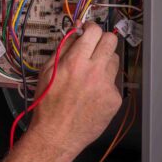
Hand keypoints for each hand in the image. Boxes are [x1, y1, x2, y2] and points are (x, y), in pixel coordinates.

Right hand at [31, 23, 122, 161]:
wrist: (57, 134)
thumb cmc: (48, 104)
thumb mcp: (47, 70)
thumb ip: (63, 48)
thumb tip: (75, 32)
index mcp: (75, 61)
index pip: (94, 31)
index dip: (91, 28)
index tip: (88, 31)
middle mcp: (94, 71)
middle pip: (111, 40)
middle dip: (102, 39)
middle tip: (94, 46)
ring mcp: (107, 86)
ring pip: (114, 60)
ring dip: (104, 61)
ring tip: (91, 74)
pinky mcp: (114, 99)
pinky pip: (113, 82)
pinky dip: (105, 84)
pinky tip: (92, 93)